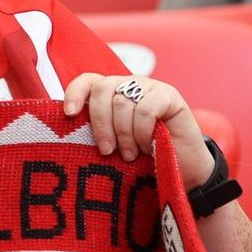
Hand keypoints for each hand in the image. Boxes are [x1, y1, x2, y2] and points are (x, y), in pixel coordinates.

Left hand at [62, 72, 213, 188]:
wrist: (182, 170)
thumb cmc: (142, 158)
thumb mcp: (113, 143)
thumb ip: (96, 129)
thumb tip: (69, 124)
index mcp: (111, 94)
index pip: (88, 81)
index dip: (75, 93)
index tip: (69, 114)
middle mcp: (129, 85)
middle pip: (102, 90)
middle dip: (100, 124)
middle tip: (107, 151)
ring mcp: (150, 87)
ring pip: (122, 103)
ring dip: (124, 135)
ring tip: (131, 154)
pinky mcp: (169, 95)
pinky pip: (145, 110)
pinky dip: (142, 132)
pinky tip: (147, 146)